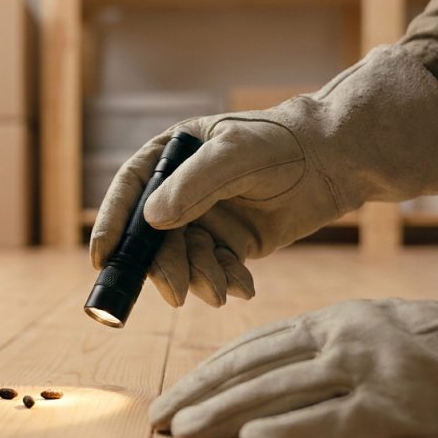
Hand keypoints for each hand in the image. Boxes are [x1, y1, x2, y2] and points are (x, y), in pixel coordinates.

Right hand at [90, 45, 437, 307]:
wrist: (335, 161)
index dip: (113, 225)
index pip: (131, 190)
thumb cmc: (283, 144)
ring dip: (198, 278)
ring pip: (184, 258)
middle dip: (163, 267)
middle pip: (154, 235)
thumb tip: (152, 220)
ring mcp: (206, 217)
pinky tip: (243, 286)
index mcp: (172, 155)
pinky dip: (225, 282)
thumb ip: (194, 185)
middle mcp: (182, 189)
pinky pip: (215, 269)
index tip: (103, 260)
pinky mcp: (231, 241)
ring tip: (221, 289)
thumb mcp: (236, 155)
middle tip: (176, 293)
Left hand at [150, 206, 437, 437]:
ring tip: (182, 430)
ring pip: (279, 393)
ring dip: (224, 413)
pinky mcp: (399, 408)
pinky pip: (334, 422)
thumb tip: (255, 375)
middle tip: (156, 417)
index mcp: (330, 322)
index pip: (250, 349)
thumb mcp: (366, 328)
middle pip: (252, 369)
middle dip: (198, 395)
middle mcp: (339, 340)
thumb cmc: (436, 345)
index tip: (169, 396)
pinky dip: (291, 433)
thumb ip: (315, 346)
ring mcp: (368, 372)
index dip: (204, 374)